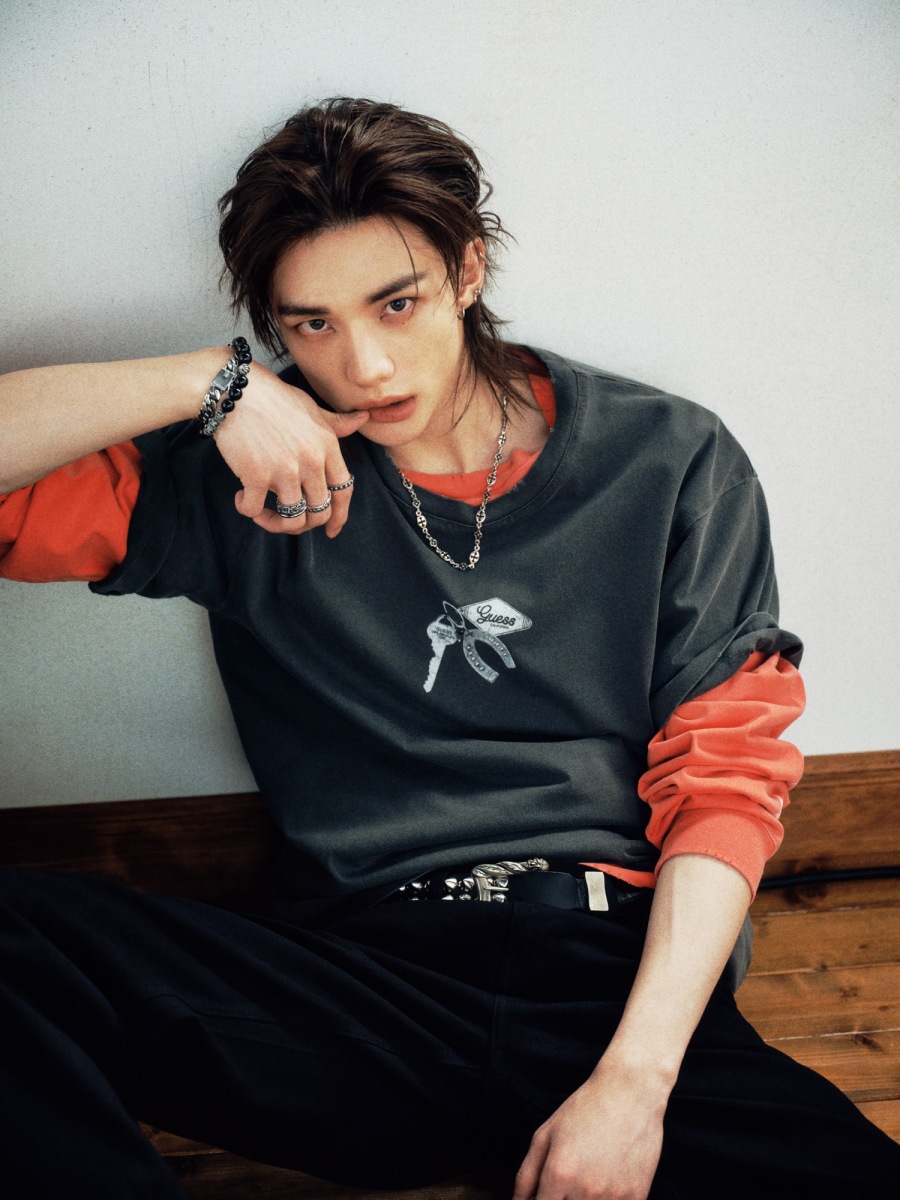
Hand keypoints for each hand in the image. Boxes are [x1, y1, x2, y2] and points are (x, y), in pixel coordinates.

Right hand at [214, 363, 368, 536]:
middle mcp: (311, 462)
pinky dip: (246, 509)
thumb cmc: (273, 398)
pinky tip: (240, 496)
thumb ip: (336, 423)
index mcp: (328, 447)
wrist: (236, 391)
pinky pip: (254, 509)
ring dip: (274, 523)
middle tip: (284, 518)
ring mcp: (285, 470)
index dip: (340, 516)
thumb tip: (363, 418)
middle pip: (320, 512)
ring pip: (292, 519)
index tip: (331, 530)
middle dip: (303, 525)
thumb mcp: (312, 407)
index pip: (344, 491)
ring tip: (261, 512)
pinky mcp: (256, 475)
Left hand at [513, 1060, 666, 1199]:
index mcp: (559, 1174)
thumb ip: (526, 1175)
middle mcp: (586, 1190)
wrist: (630, 1093)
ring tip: (588, 1177)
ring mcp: (614, 1196)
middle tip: (566, 1184)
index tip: (546, 1195)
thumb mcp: (545, 1135)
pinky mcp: (637, 1196)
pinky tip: (607, 1182)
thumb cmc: (585, 1110)